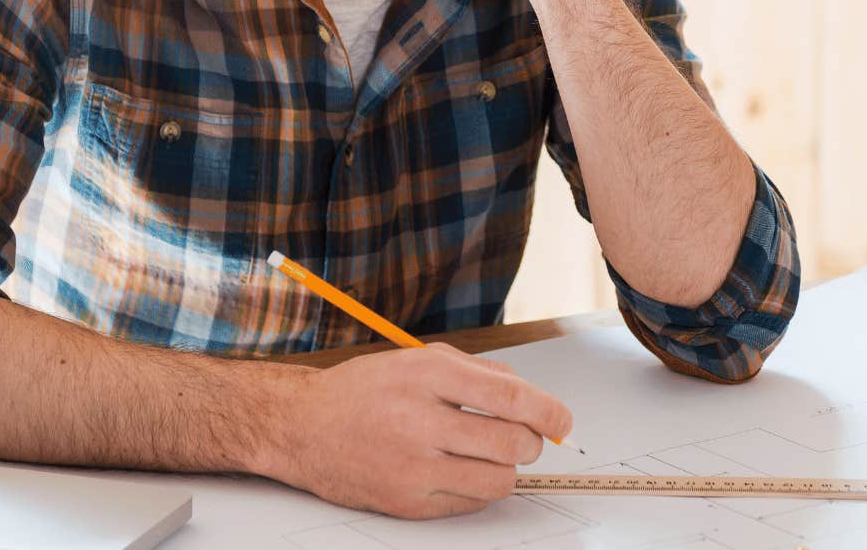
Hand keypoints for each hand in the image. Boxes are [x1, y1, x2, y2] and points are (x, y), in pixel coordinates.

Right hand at [261, 342, 572, 518]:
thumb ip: (479, 373)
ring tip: (491, 456)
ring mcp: (412, 466)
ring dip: (508, 469)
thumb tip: (532, 397)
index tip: (562, 420)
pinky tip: (461, 472)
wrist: (303, 427)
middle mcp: (419, 420)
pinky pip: (470, 504)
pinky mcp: (405, 501)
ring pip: (497, 480)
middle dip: (531, 443)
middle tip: (523, 439)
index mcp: (427, 376)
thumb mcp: (420, 361)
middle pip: (511, 443)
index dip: (549, 412)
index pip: (511, 398)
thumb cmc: (366, 391)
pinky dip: (479, 489)